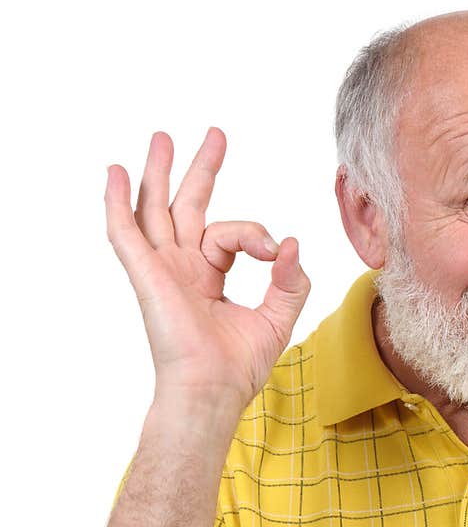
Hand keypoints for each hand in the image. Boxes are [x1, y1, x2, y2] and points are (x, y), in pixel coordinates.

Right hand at [105, 127, 309, 415]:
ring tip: (162, 137)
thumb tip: (293, 243)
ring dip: (158, 172)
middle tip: (216, 135)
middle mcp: (183, 267)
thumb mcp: (278, 316)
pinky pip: (126, 232)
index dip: (256, 234)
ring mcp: (162, 269)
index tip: (276, 252)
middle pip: (188, 206)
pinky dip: (118, 202)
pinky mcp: (147, 275)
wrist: (213, 391)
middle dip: (202, 169)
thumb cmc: (239, 365)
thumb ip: (292, 280)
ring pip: (155, 209)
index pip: (232, 233)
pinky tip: (115, 172)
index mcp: (209, 275)